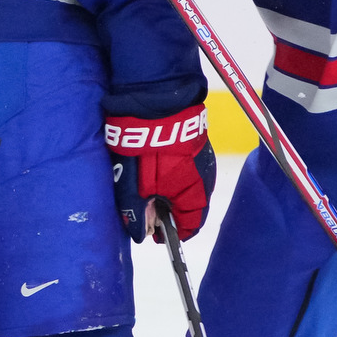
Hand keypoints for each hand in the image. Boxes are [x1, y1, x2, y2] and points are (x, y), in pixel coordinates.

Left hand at [106, 105, 215, 242]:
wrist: (155, 101)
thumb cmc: (144, 149)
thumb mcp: (131, 187)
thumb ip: (138, 213)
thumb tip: (143, 234)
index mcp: (193, 194)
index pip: (191, 225)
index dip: (173, 232)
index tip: (156, 233)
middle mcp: (205, 178)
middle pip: (191, 205)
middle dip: (170, 209)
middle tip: (147, 206)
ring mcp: (204, 158)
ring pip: (190, 185)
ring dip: (172, 189)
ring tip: (148, 184)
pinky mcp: (199, 142)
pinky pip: (189, 167)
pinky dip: (175, 172)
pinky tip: (157, 164)